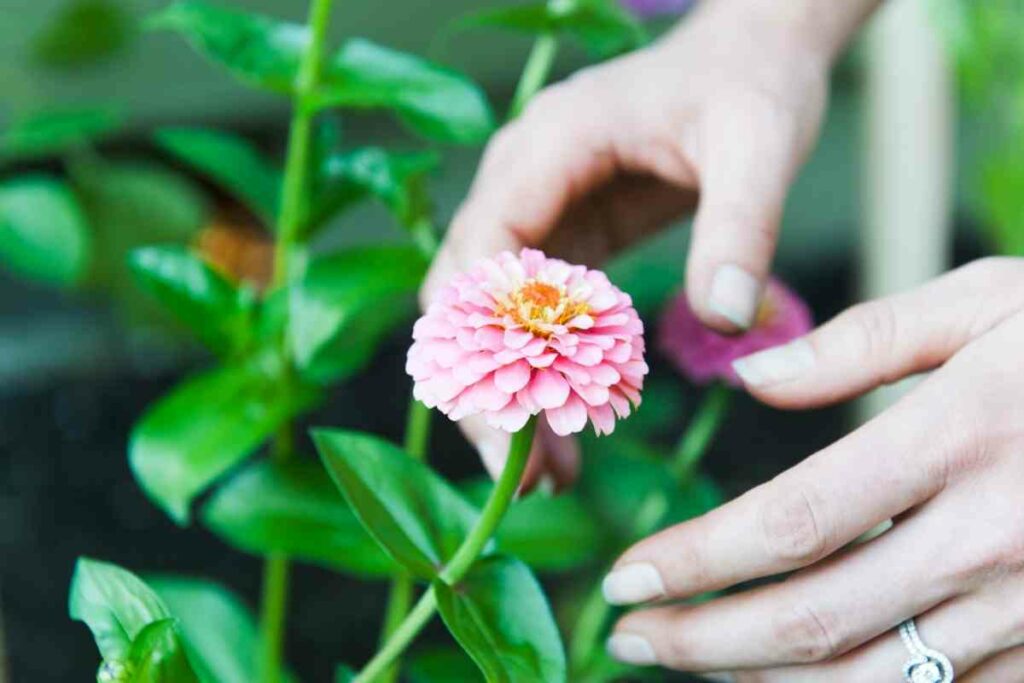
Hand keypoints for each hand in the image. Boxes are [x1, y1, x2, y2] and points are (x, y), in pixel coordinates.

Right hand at [424, 2, 834, 486]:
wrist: (750, 56)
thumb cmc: (750, 84)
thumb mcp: (760, 146)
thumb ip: (741, 229)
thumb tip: (729, 323)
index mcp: (551, 145)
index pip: (483, 251)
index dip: (485, 342)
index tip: (512, 425)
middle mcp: (523, 177)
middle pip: (466, 296)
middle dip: (487, 388)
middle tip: (527, 476)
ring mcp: (538, 209)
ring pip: (490, 315)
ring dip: (510, 392)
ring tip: (548, 473)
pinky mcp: (564, 237)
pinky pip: (531, 314)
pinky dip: (542, 371)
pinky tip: (569, 425)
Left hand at [603, 258, 1023, 679]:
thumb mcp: (983, 301)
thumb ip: (859, 341)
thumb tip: (749, 379)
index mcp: (955, 439)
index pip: (790, 523)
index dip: (697, 559)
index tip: (630, 574)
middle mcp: (991, 535)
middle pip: (814, 616)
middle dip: (705, 638)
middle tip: (627, 636)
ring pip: (874, 676)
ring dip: (763, 681)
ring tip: (688, 664)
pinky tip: (793, 680)